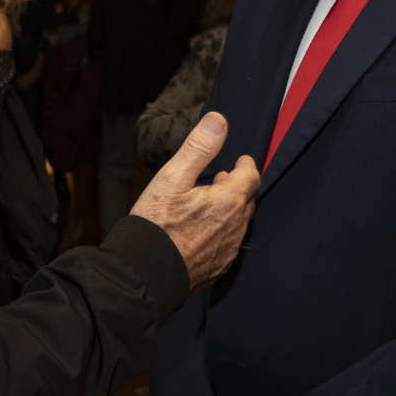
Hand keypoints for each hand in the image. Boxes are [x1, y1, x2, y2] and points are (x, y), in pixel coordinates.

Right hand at [130, 112, 257, 288]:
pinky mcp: (219, 267)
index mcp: (228, 202)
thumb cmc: (155, 225)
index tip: (241, 160)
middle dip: (238, 186)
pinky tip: (203, 229)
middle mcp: (235, 227)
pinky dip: (222, 230)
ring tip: (211, 202)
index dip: (246, 165)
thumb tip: (219, 121)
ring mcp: (228, 250)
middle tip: (221, 179)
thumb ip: (199, 148)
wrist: (145, 273)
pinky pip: (229, 243)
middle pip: (247, 200)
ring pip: (239, 223)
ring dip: (230, 209)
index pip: (250, 176)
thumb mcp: (172, 178)